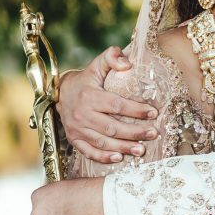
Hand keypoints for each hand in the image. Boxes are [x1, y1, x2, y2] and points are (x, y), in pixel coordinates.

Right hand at [58, 45, 158, 163]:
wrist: (61, 93)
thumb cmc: (87, 79)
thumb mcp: (98, 64)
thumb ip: (112, 57)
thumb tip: (127, 64)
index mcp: (90, 96)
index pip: (116, 105)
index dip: (136, 110)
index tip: (153, 113)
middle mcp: (82, 114)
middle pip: (112, 127)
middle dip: (134, 132)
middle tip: (153, 134)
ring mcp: (77, 129)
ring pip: (103, 142)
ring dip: (123, 147)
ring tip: (142, 150)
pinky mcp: (74, 140)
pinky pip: (89, 152)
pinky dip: (104, 157)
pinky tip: (119, 158)